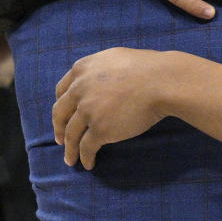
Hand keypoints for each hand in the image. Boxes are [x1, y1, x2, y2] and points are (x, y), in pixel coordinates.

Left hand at [53, 47, 168, 169]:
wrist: (162, 81)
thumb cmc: (147, 68)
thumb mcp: (114, 58)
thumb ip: (97, 70)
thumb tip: (94, 80)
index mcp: (82, 69)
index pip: (61, 90)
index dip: (61, 105)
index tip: (62, 116)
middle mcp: (79, 89)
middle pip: (60, 113)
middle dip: (59, 129)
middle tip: (61, 140)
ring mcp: (88, 110)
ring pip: (71, 134)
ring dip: (70, 149)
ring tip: (71, 159)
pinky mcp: (100, 129)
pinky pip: (86, 147)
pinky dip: (85, 157)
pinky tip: (89, 163)